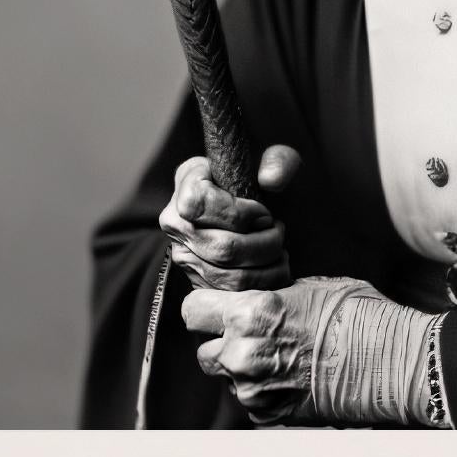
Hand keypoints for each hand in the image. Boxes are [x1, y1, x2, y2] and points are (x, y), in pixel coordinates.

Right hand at [157, 144, 301, 291]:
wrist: (247, 201)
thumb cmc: (257, 178)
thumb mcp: (271, 160)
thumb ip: (278, 160)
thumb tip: (271, 179)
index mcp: (186, 185)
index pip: (199, 204)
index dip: (238, 212)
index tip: (263, 211)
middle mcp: (176, 223)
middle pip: (221, 248)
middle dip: (263, 244)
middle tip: (279, 231)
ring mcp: (184, 255)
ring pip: (228, 277)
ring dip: (266, 268)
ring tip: (280, 250)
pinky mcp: (197, 281)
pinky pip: (231, 296)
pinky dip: (262, 286)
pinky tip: (275, 269)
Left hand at [181, 276, 374, 424]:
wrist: (394, 363)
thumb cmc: (359, 317)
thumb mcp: (309, 288)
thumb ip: (268, 298)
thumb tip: (252, 300)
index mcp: (250, 314)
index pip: (192, 311)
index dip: (206, 308)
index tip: (218, 307)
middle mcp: (243, 355)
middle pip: (203, 350)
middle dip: (221, 342)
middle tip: (252, 334)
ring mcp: (255, 390)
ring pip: (226, 378)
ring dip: (241, 368)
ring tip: (279, 355)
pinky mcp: (270, 416)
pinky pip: (250, 400)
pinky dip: (263, 389)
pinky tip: (292, 376)